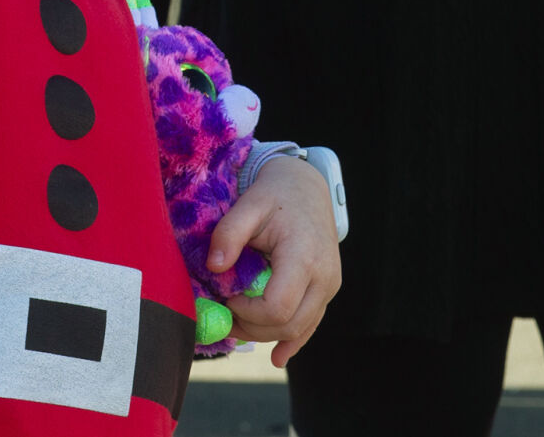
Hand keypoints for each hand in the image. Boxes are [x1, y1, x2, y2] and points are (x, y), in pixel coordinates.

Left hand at [208, 157, 341, 366]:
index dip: (247, 313)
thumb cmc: (276, 193)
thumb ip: (229, 233)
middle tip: (222, 316)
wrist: (307, 186)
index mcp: (304, 256)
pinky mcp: (328, 289)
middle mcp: (324, 277)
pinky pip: (311, 323)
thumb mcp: (249, 204)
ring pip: (300, 328)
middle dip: (252, 328)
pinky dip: (293, 340)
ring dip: (266, 334)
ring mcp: (330, 285)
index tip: (225, 298)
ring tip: (236, 325)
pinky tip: (278, 357)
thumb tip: (213, 267)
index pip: (277, 308)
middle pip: (288, 325)